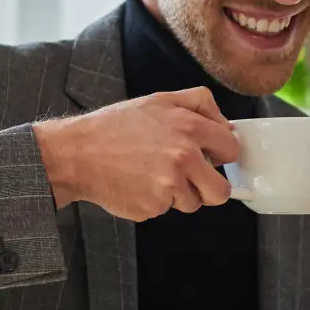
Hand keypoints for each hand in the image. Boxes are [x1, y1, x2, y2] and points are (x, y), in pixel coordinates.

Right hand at [32, 87, 239, 219]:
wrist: (77, 153)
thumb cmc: (116, 126)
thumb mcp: (159, 100)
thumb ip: (199, 103)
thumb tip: (227, 124)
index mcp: (190, 127)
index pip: (232, 149)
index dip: (221, 154)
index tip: (212, 157)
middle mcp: (184, 157)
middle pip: (221, 191)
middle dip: (209, 188)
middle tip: (191, 179)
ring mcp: (169, 185)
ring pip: (193, 203)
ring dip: (178, 195)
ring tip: (152, 175)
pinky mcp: (153, 207)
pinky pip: (166, 210)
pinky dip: (155, 201)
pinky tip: (137, 184)